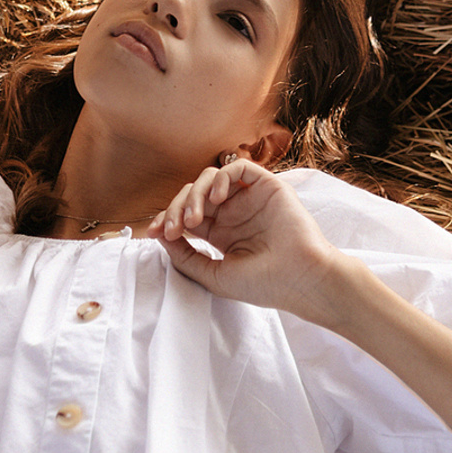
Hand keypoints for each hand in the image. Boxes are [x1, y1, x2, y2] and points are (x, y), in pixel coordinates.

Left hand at [147, 158, 348, 320]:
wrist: (300, 280)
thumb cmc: (264, 284)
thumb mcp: (214, 275)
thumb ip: (186, 257)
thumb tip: (161, 237)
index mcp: (221, 233)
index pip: (186, 215)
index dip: (165, 219)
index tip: (151, 233)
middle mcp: (233, 212)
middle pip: (193, 195)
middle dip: (175, 209)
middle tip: (172, 229)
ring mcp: (249, 198)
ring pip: (210, 178)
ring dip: (194, 195)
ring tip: (194, 220)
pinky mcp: (267, 186)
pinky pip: (238, 168)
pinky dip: (221, 178)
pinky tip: (217, 198)